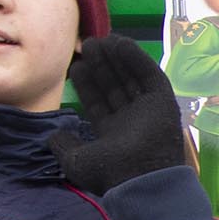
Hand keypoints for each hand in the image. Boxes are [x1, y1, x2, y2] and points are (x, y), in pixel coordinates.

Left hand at [52, 37, 193, 195]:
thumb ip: (63, 144)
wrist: (141, 178)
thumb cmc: (109, 172)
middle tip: (87, 46)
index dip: (87, 83)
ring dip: (116, 58)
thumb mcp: (75, 160)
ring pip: (131, 77)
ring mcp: (148, 110)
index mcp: (113, 133)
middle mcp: (131, 119)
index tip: (76, 65)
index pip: (98, 101)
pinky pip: (150, 75)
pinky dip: (138, 58)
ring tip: (101, 40)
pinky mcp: (164, 102)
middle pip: (114, 85)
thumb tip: (54, 135)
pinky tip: (121, 43)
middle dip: (100, 66)